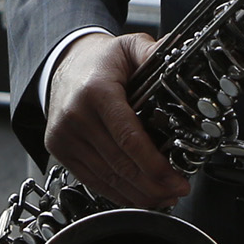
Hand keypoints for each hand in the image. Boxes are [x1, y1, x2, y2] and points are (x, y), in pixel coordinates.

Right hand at [43, 32, 187, 210]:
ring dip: (138, 194)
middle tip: (177, 190)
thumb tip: (184, 55)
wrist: (63, 63)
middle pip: (120, 164)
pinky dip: (117, 194)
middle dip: (153, 185)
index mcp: (96, 92)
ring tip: (163, 197)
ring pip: (107, 178)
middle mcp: (75, 117)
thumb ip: (154, 52)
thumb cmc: (100, 60)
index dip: (155, 165)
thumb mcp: (128, 46)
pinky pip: (92, 180)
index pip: (128, 139)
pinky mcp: (60, 150)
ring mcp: (64, 137)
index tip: (176, 179)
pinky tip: (137, 196)